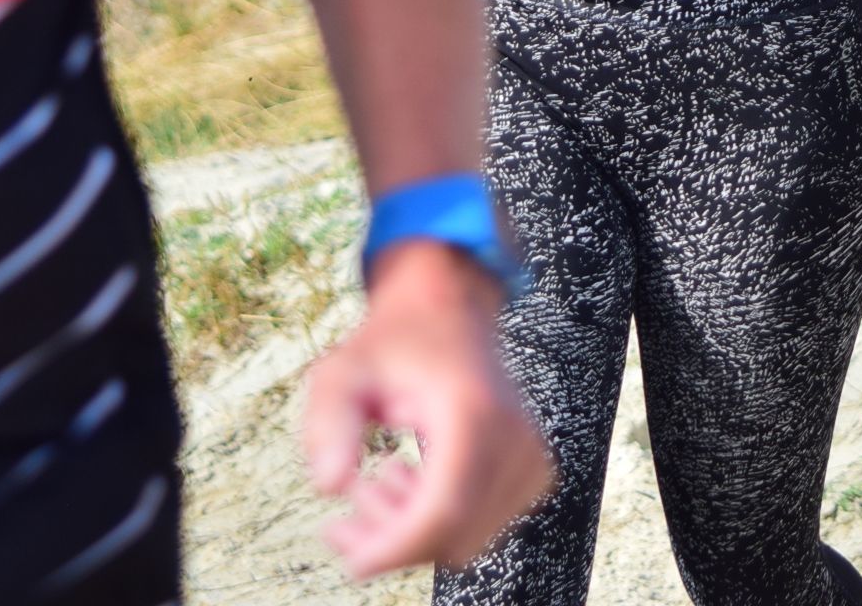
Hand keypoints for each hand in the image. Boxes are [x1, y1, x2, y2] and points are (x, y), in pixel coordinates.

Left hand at [305, 242, 552, 577]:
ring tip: (377, 481)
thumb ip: (330, 424)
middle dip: (393, 539)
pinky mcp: (531, 468)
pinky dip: (440, 519)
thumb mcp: (342, 370)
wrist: (450, 307)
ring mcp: (529, 456)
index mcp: (472, 411)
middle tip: (348, 510)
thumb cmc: (396, 340)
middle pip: (454, 535)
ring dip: (413, 528)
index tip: (349, 555)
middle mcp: (513, 437)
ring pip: (468, 537)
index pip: (442, 510)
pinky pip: (482, 524)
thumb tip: (331, 486)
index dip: (393, 547)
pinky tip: (410, 480)